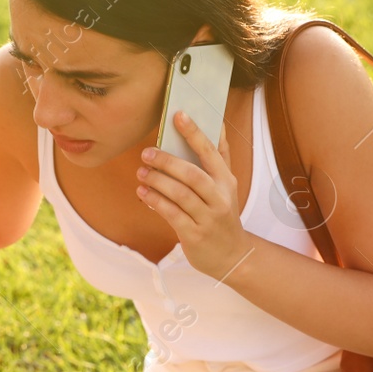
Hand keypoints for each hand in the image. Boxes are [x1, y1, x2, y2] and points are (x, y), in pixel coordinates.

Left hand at [136, 111, 256, 279]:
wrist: (231, 256)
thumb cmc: (222, 215)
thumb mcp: (226, 186)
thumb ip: (220, 158)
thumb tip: (217, 125)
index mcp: (226, 181)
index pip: (211, 152)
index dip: (194, 132)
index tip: (178, 115)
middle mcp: (219, 198)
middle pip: (192, 174)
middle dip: (167, 161)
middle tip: (147, 153)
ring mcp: (207, 218)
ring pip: (180, 195)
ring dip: (157, 181)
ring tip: (141, 173)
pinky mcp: (194, 235)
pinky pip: (172, 214)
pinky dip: (155, 201)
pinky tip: (144, 192)